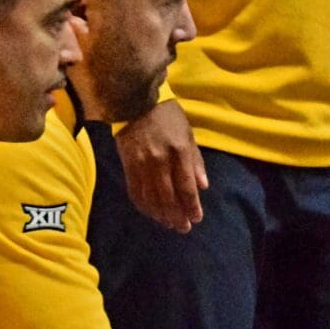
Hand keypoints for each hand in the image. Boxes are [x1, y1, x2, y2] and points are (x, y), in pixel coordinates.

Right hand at [116, 99, 206, 233]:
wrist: (135, 100)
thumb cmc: (167, 117)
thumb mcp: (188, 134)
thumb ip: (196, 162)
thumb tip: (202, 187)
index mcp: (179, 151)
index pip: (186, 187)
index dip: (192, 207)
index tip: (196, 218)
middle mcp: (160, 160)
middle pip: (169, 197)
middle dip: (177, 216)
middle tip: (183, 228)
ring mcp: (141, 164)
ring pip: (151, 198)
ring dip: (161, 215)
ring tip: (169, 224)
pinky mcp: (127, 165)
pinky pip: (135, 192)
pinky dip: (144, 206)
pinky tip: (152, 213)